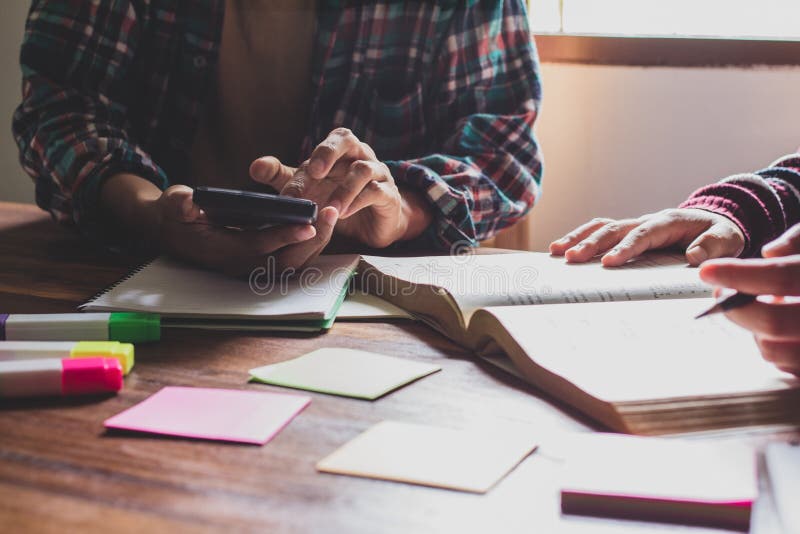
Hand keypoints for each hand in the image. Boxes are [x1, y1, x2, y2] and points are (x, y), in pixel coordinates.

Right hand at [156, 185, 337, 276]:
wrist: (172, 232)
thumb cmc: (176, 216)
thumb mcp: (173, 205)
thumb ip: (180, 204)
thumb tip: (188, 202)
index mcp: (221, 251)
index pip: (258, 246)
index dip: (283, 236)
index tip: (307, 225)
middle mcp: (240, 265)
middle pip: (284, 260)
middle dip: (310, 240)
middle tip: (331, 213)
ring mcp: (252, 268)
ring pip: (293, 263)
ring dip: (316, 242)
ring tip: (333, 214)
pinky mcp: (261, 264)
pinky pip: (292, 260)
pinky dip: (311, 245)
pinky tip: (325, 224)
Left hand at [250, 128, 430, 247]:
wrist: (374, 224)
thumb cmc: (340, 198)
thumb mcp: (309, 189)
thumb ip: (283, 177)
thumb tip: (255, 167)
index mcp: (341, 149)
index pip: (326, 143)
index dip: (313, 154)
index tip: (299, 175)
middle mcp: (360, 155)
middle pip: (347, 139)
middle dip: (328, 153)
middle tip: (314, 172)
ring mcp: (378, 174)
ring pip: (364, 169)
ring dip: (344, 189)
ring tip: (329, 209)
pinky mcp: (388, 195)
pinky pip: (376, 192)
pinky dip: (358, 202)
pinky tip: (342, 214)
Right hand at [549, 209, 744, 266]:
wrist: (714, 226)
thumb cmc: (719, 234)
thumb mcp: (726, 240)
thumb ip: (712, 247)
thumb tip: (692, 257)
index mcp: (668, 222)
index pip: (642, 234)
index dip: (625, 247)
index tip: (609, 263)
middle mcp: (646, 221)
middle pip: (613, 229)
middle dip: (591, 244)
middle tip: (571, 258)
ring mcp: (634, 226)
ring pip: (601, 227)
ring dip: (578, 238)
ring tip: (556, 252)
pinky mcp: (627, 234)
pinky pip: (600, 233)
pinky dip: (581, 239)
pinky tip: (562, 251)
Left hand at [699, 224, 799, 375]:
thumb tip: (770, 253)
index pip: (783, 277)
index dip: (741, 274)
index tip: (708, 271)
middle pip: (773, 323)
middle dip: (737, 308)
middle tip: (723, 293)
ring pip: (774, 351)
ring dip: (756, 331)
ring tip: (767, 309)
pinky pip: (788, 370)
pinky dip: (775, 349)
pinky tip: (781, 332)